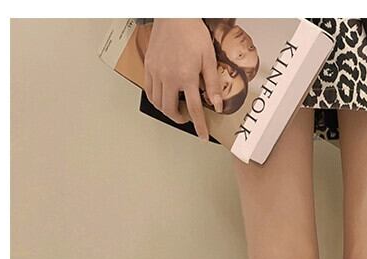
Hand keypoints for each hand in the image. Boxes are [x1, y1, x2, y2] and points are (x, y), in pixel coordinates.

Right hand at [143, 19, 221, 139]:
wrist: (174, 15)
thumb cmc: (192, 32)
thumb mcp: (209, 58)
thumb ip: (213, 84)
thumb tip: (217, 105)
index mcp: (186, 76)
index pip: (194, 109)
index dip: (199, 125)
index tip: (203, 136)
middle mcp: (168, 77)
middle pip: (171, 109)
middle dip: (180, 118)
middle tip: (188, 117)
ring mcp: (156, 72)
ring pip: (157, 102)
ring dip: (167, 110)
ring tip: (176, 107)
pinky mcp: (148, 66)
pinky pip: (149, 90)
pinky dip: (156, 99)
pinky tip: (164, 97)